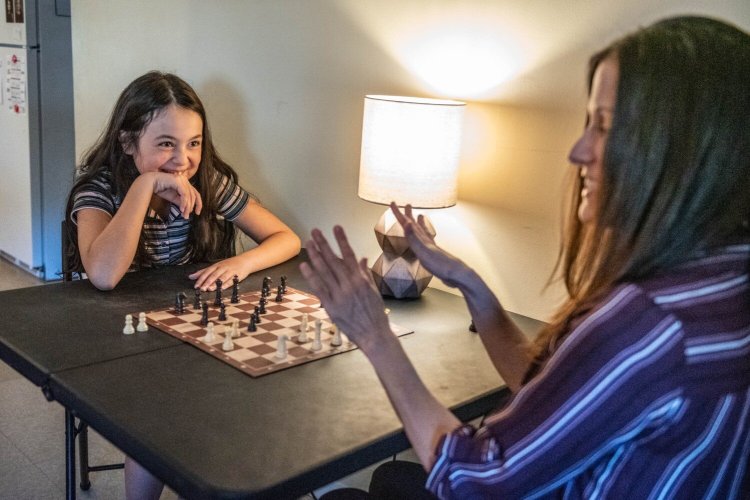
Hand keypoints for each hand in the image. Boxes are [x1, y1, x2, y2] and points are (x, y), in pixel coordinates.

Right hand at [150, 171, 202, 218]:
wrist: (150, 183)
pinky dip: (184, 202)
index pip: (195, 194)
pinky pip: (184, 194)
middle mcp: (185, 180)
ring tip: (184, 215)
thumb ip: (181, 202)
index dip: (198, 203)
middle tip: (187, 216)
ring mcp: (182, 180)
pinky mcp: (178, 181)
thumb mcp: (173, 197)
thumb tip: (188, 210)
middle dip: (191, 207)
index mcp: (185, 183)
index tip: (197, 212)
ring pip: (189, 195)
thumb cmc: (161, 189)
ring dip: (187, 206)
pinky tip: (181, 209)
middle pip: (194, 195)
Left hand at [189, 255, 249, 290]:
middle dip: (207, 282)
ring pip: (221, 278)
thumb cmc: (229, 264)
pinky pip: (231, 280)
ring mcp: (230, 271)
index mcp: (217, 265)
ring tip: (210, 289)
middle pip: (213, 275)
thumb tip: (191, 276)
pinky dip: (226, 284)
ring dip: (215, 284)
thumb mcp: (216, 266)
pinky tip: (222, 288)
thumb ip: (204, 271)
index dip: (201, 279)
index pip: (207, 272)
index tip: (196, 286)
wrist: (245, 261)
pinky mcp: (237, 275)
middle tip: (201, 289)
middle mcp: (223, 267)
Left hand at [299, 226, 393, 354]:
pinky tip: (304, 265)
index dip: (342, 240)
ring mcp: (340, 295)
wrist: (374, 334)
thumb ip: (365, 273)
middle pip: (333, 259)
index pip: (349, 254)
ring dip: (315, 255)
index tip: (336, 227)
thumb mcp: (373, 291)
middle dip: (323, 244)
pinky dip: (311, 276)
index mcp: (361, 279)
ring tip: (308, 243)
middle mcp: (350, 284)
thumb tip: (362, 258)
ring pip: (325, 271)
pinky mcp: (332, 306)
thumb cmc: (375, 314)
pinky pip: (319, 288)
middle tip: (314, 231)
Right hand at [390, 202, 470, 288]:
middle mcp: (426, 241)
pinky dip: (426, 236)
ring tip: (419, 216)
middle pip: (415, 225)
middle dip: (409, 215)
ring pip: (423, 232)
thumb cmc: (440, 265)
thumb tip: (407, 223)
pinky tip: (427, 239)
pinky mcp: (434, 255)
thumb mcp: (423, 252)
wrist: (456, 275)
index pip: (407, 223)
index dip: (399, 213)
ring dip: (419, 224)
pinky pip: (428, 241)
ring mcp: (431, 247)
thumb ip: (414, 238)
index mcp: (422, 239)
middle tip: (407, 204)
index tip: (393, 203)